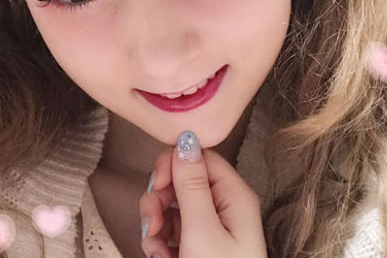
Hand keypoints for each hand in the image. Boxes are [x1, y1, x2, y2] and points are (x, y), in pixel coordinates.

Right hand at [139, 130, 266, 257]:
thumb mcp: (201, 230)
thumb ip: (191, 184)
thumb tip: (185, 140)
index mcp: (233, 195)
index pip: (200, 157)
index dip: (174, 165)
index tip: (158, 184)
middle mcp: (223, 205)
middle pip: (181, 180)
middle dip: (159, 199)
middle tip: (152, 223)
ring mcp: (209, 225)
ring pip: (171, 205)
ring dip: (155, 224)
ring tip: (155, 249)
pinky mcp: (196, 243)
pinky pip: (170, 229)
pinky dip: (159, 241)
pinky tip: (159, 257)